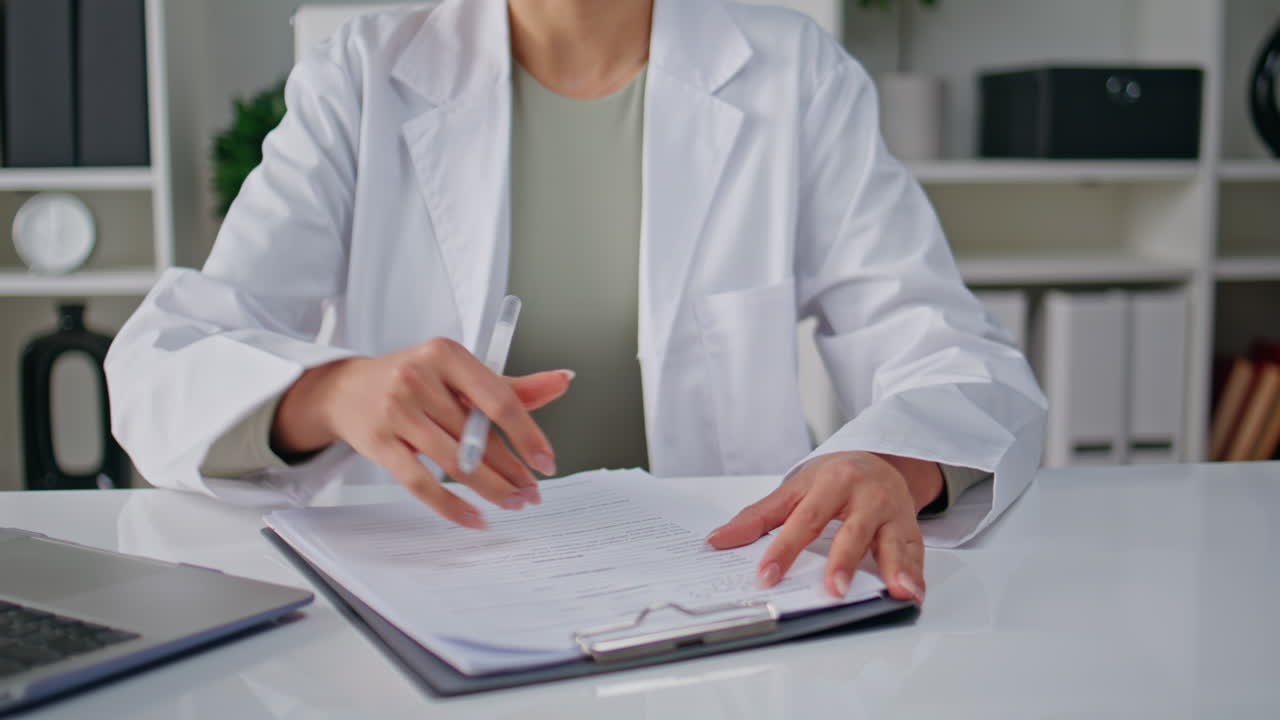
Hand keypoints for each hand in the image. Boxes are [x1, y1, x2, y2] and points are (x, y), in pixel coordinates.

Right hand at [272, 337, 572, 528]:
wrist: (344, 389)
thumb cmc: (412, 379)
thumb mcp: (458, 374)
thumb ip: (510, 385)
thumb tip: (562, 381)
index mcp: (446, 354)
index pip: (498, 399)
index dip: (527, 435)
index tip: (547, 463)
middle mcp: (419, 377)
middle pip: (478, 437)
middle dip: (512, 471)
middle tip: (533, 493)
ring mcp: (395, 410)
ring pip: (455, 461)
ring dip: (490, 489)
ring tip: (512, 503)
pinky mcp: (378, 441)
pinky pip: (421, 482)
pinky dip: (450, 505)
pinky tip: (474, 517)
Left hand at [705, 451, 941, 603]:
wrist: (880, 459)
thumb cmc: (833, 478)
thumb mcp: (795, 490)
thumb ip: (757, 517)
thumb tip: (717, 541)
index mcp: (832, 482)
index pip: (805, 520)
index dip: (784, 550)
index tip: (767, 576)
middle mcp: (866, 495)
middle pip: (853, 531)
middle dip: (844, 561)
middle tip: (834, 590)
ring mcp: (892, 512)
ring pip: (893, 541)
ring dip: (896, 567)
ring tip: (896, 592)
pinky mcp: (911, 528)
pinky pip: (916, 552)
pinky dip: (917, 574)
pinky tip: (913, 593)